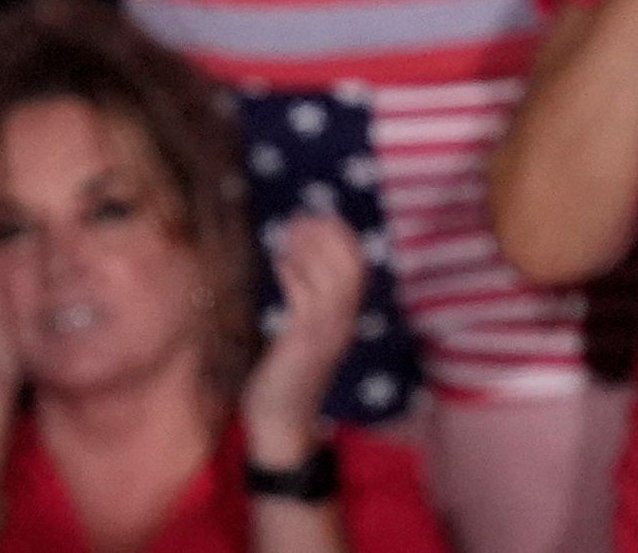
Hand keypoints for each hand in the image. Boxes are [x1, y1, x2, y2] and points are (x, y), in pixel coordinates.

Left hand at [236, 210, 367, 462]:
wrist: (282, 423)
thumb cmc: (286, 374)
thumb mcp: (300, 331)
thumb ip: (304, 300)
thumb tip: (290, 260)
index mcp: (343, 320)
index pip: (357, 270)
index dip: (342, 238)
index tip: (319, 216)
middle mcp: (341, 325)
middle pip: (351, 269)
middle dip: (328, 236)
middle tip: (302, 216)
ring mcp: (325, 334)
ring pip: (335, 281)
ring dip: (312, 250)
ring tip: (290, 231)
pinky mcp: (304, 344)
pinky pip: (307, 302)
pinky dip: (296, 277)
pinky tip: (281, 263)